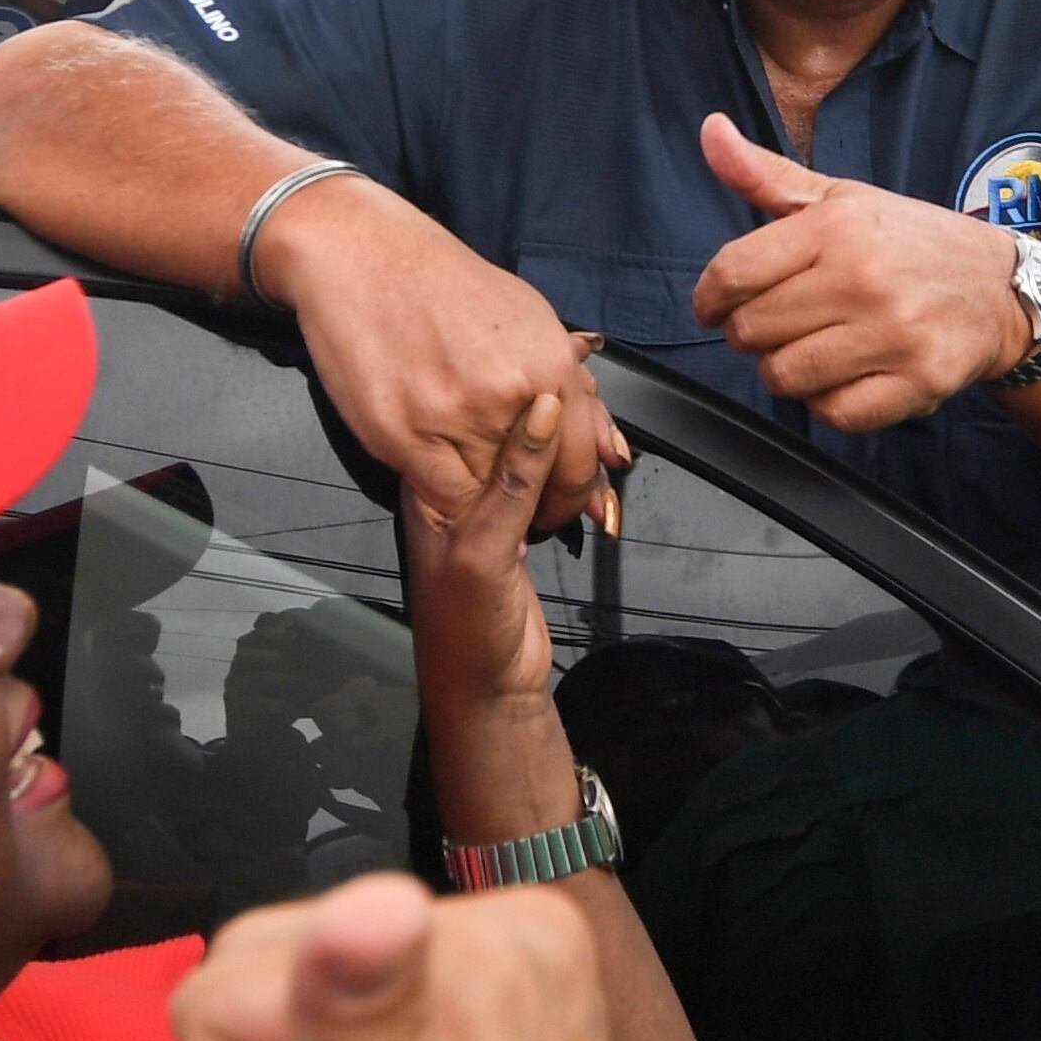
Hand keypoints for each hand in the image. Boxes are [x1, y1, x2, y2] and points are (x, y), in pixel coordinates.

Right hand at [255, 175, 618, 536]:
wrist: (366, 255)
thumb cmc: (445, 284)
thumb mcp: (532, 322)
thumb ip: (577, 393)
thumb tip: (614, 457)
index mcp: (552, 364)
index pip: (581, 466)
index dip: (573, 498)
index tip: (559, 503)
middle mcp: (512, 394)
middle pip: (535, 490)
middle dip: (529, 507)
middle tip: (513, 499)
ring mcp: (456, 416)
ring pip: (484, 500)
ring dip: (479, 497)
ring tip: (462, 459)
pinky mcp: (402, 434)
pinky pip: (437, 496)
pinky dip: (439, 492)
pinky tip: (434, 463)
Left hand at [400, 392, 592, 853]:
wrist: (489, 696)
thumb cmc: (466, 631)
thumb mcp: (485, 550)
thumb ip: (513, 480)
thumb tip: (543, 407)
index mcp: (435, 483)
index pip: (473, 411)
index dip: (509, 378)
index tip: (557, 345)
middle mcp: (461, 486)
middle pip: (508, 420)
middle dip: (552, 396)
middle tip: (590, 363)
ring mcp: (493, 506)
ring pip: (535, 447)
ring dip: (573, 433)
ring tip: (605, 420)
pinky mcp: (522, 528)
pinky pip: (551, 480)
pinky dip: (579, 469)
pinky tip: (604, 460)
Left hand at [691, 113, 1022, 431]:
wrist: (999, 287)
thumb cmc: (910, 242)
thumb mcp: (841, 198)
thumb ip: (766, 173)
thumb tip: (710, 130)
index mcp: (838, 227)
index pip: (732, 274)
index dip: (710, 298)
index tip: (717, 305)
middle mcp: (864, 278)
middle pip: (752, 330)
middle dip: (750, 333)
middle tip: (779, 324)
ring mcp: (894, 334)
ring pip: (785, 377)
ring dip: (786, 370)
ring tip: (811, 349)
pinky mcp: (918, 381)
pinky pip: (835, 413)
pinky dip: (829, 402)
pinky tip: (845, 376)